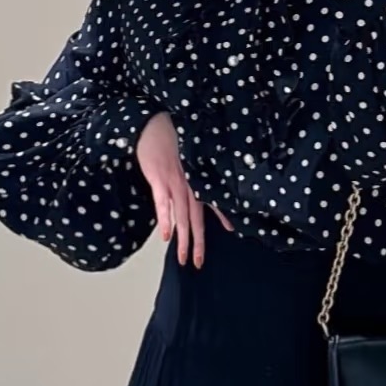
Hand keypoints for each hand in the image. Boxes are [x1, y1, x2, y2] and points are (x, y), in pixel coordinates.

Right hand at [136, 110, 233, 265]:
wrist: (154, 122)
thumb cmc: (171, 136)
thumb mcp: (188, 152)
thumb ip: (194, 170)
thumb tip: (200, 184)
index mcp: (198, 177)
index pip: (214, 200)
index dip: (223, 216)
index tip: (232, 230)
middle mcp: (190, 183)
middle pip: (197, 218)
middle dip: (199, 242)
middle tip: (199, 263)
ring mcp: (175, 182)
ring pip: (183, 217)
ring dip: (184, 240)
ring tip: (185, 258)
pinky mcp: (159, 179)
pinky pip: (163, 204)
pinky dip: (166, 220)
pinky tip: (167, 235)